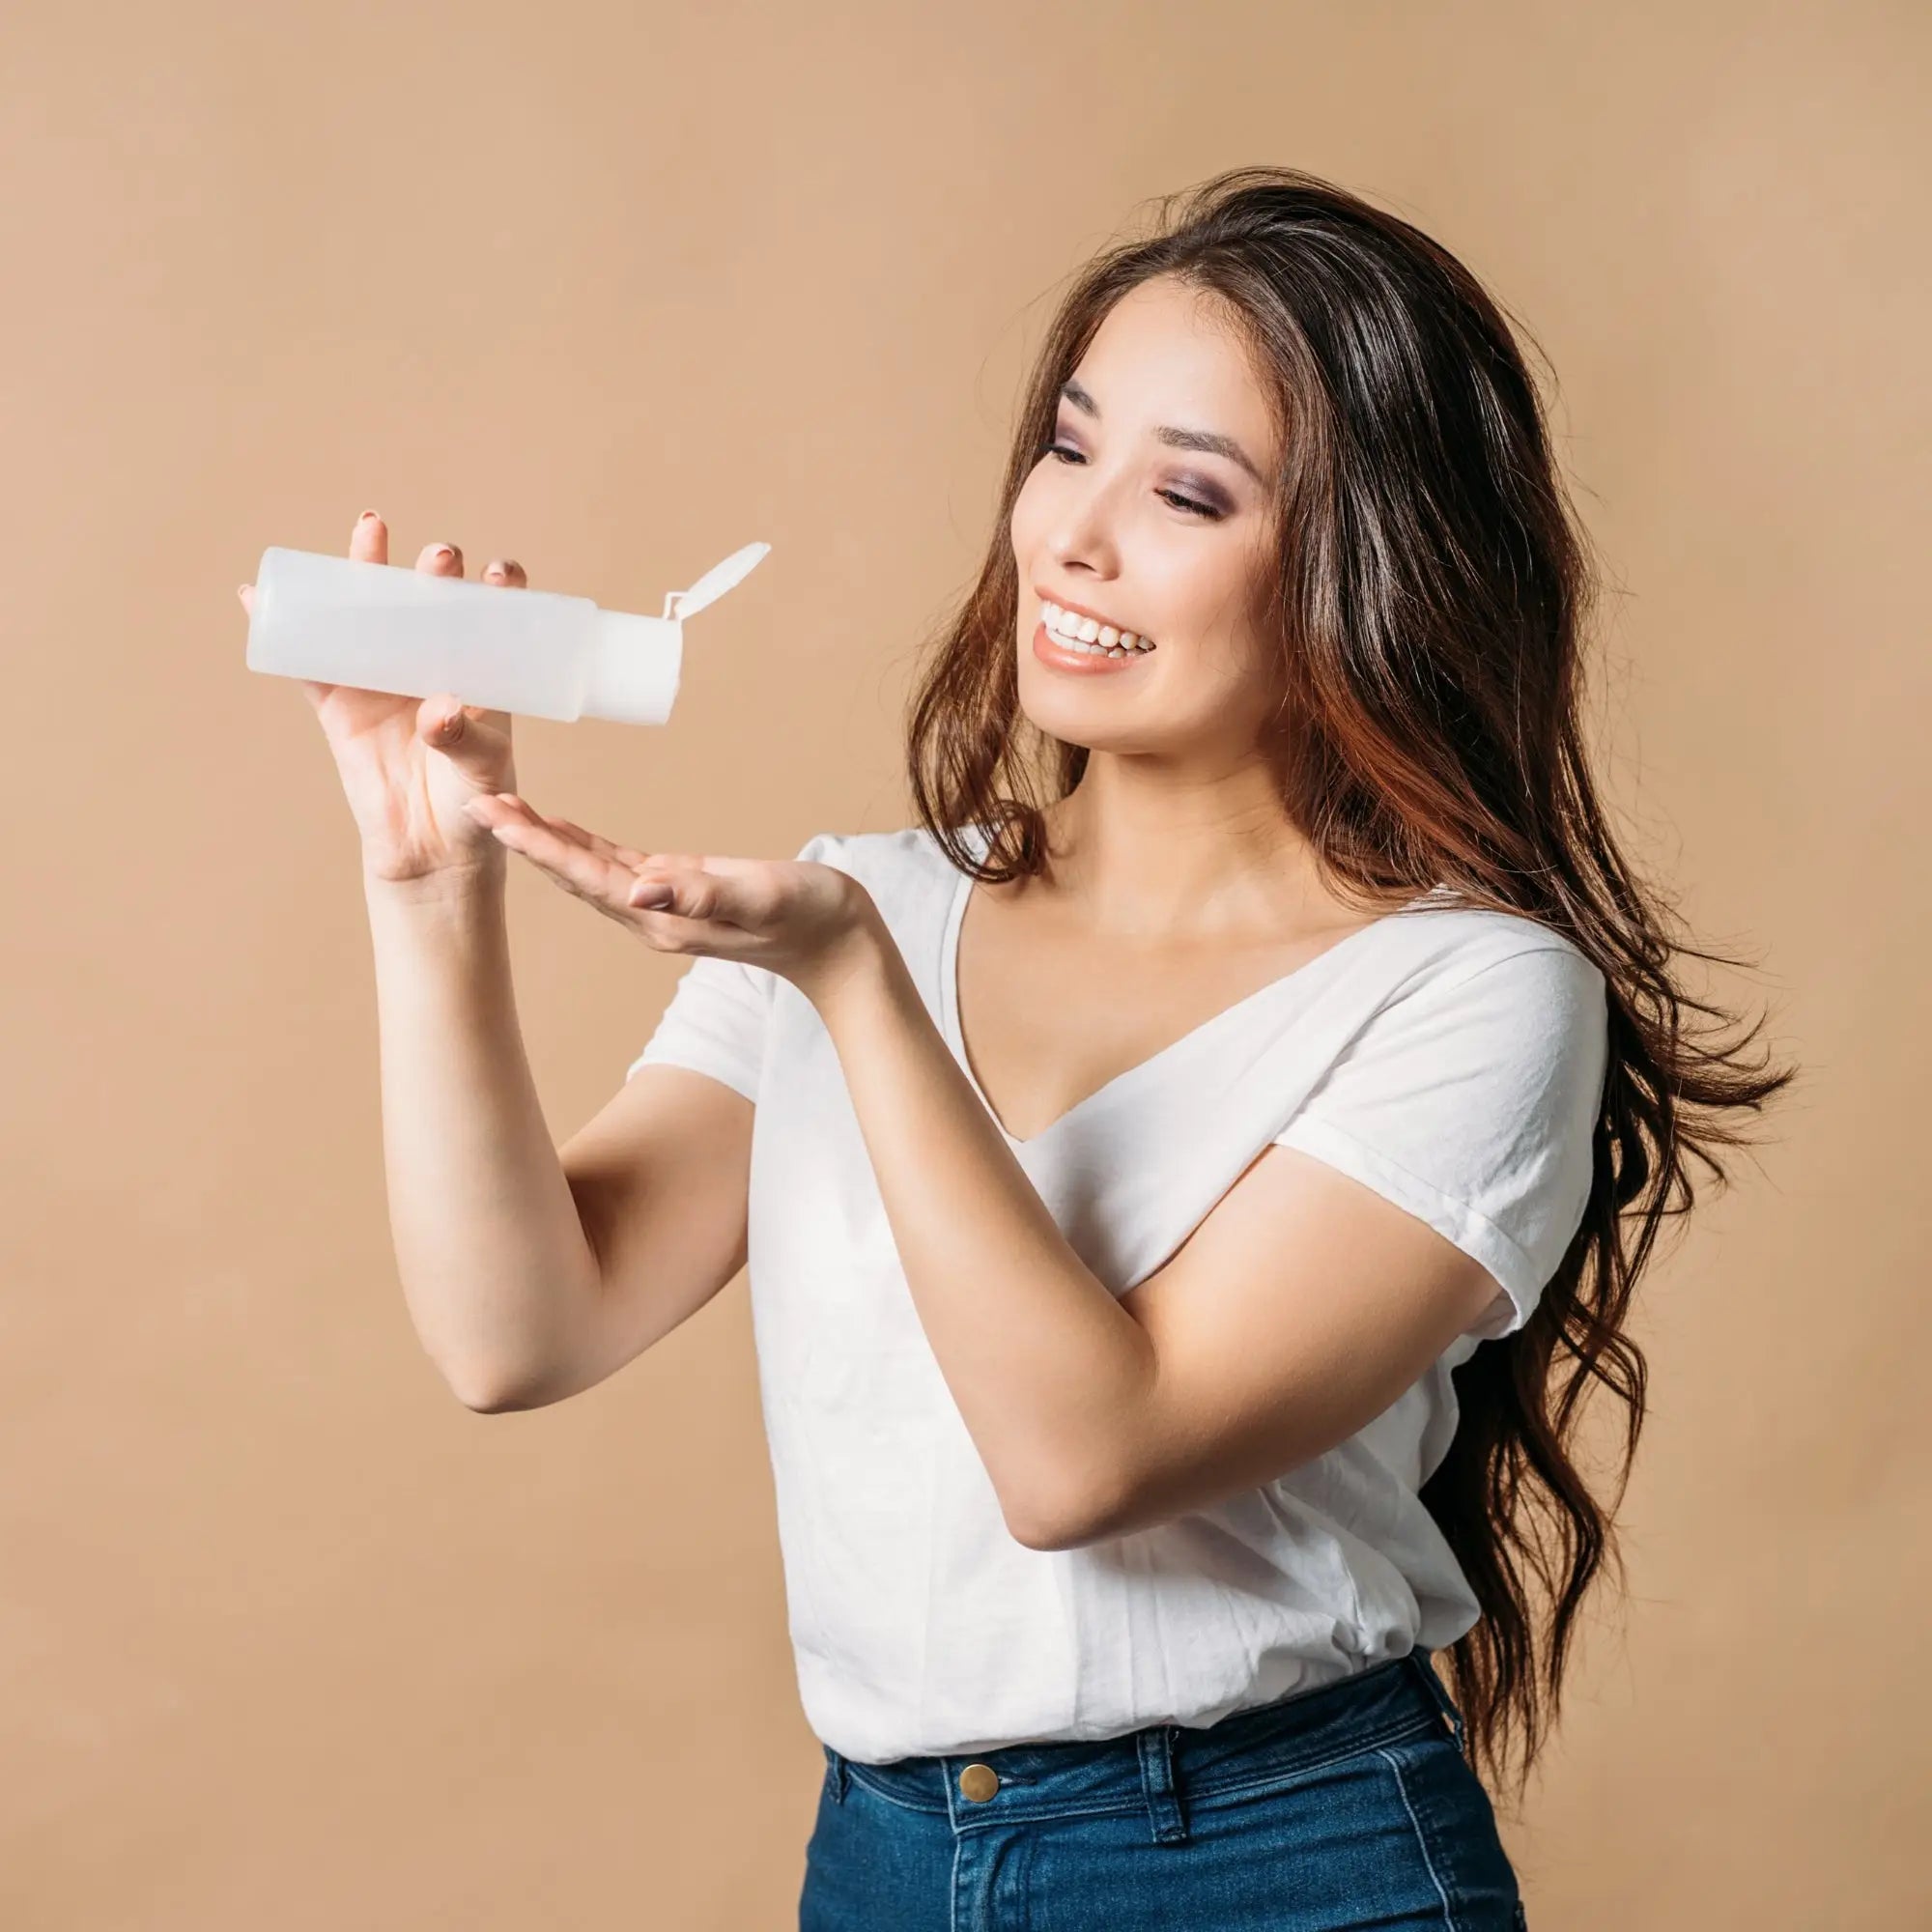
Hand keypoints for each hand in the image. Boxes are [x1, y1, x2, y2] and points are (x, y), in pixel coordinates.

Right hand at [238, 510, 529, 889]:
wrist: (433, 849)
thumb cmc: (476, 802)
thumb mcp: (482, 769)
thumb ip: (464, 738)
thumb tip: (437, 708)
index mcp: (479, 672)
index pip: (493, 618)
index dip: (497, 588)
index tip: (500, 572)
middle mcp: (431, 663)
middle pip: (429, 603)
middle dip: (432, 572)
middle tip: (439, 557)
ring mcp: (383, 679)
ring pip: (369, 617)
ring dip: (364, 572)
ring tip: (371, 529)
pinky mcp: (341, 705)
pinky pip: (308, 662)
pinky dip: (282, 628)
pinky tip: (258, 594)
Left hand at [465, 793, 881, 993]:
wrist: (840, 946)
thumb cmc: (812, 917)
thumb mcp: (764, 898)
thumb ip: (705, 892)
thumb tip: (643, 886)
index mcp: (666, 920)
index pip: (589, 877)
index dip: (539, 846)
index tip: (495, 816)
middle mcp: (654, 917)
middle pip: (574, 875)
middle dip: (523, 840)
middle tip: (474, 800)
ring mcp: (664, 907)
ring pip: (588, 870)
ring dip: (543, 841)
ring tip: (500, 808)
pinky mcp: (679, 891)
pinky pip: (615, 866)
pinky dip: (580, 844)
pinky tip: (558, 826)